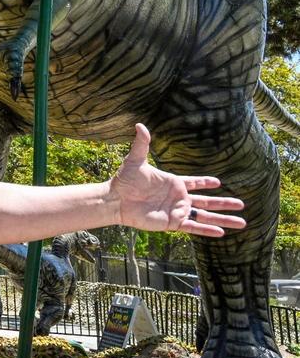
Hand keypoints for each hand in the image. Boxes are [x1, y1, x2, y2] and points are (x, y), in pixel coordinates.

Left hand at [110, 124, 245, 236]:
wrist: (116, 200)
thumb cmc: (125, 180)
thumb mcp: (135, 160)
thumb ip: (142, 144)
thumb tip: (140, 125)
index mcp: (173, 183)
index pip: (195, 183)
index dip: (205, 182)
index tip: (219, 182)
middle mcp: (178, 198)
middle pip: (207, 201)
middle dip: (224, 204)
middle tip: (242, 204)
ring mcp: (176, 211)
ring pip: (204, 216)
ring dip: (223, 219)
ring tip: (242, 223)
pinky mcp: (172, 223)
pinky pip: (193, 227)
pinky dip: (207, 230)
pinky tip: (221, 232)